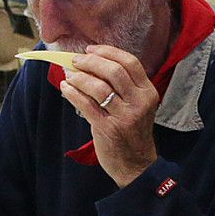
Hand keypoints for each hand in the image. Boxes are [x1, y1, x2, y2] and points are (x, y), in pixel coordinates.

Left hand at [59, 45, 160, 186]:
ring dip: (79, 77)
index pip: (130, 62)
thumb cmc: (132, 133)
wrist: (136, 165)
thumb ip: (123, 86)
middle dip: (91, 62)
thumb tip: (91, 63)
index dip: (108, 52)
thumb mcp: (137, 106)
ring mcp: (125, 116)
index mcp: (148, 92)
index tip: (91, 50)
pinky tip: (66, 88)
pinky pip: (86, 104)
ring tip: (70, 76)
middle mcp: (139, 102)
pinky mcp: (108, 128)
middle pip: (113, 71)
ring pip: (98, 86)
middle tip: (76, 61)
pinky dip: (72, 93)